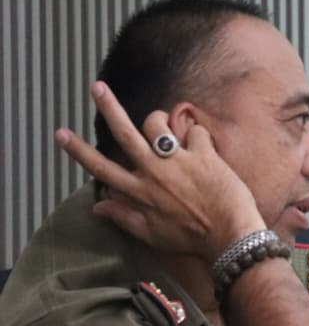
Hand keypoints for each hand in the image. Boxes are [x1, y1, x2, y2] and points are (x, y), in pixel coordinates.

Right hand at [55, 81, 264, 263]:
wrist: (230, 238)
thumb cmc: (192, 238)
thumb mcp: (151, 234)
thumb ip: (123, 217)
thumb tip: (97, 205)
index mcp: (138, 192)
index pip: (101, 168)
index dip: (78, 150)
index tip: (61, 133)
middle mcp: (153, 172)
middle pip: (125, 133)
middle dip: (108, 108)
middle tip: (97, 87)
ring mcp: (178, 162)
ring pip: (157, 124)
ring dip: (158, 120)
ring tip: (163, 127)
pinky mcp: (203, 156)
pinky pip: (195, 130)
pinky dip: (197, 134)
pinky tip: (202, 147)